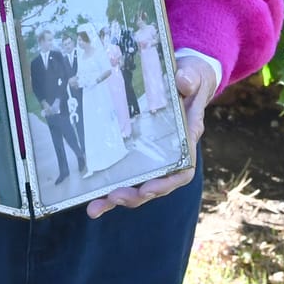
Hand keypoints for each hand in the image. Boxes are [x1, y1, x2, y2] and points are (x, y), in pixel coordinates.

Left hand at [85, 58, 210, 218]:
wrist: (185, 77)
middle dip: (136, 195)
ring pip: (137, 185)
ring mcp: (152, 155)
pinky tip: (90, 196)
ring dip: (116, 199)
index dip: (166, 183)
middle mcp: (170, 154)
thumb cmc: (190, 79)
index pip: (181, 171)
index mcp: (186, 140)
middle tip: (114, 197)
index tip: (148, 189)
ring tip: (94, 208)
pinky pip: (124, 172)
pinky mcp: (136, 150)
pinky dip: (108, 187)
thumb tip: (183, 82)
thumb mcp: (193, 75)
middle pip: (156, 185)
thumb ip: (190, 79)